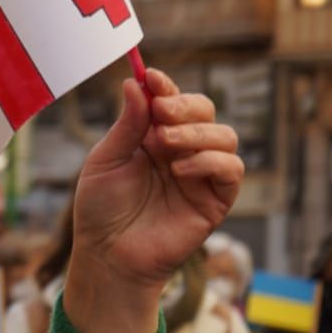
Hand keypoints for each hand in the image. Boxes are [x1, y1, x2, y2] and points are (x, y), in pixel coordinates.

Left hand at [64, 69, 242, 332]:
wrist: (107, 255)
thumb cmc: (100, 210)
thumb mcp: (105, 161)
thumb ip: (126, 125)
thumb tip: (136, 83)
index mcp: (152, 137)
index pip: (171, 102)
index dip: (165, 87)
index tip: (151, 77)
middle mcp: (181, 151)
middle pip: (205, 111)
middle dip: (185, 106)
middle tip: (161, 113)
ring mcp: (200, 174)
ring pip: (224, 136)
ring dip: (197, 133)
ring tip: (165, 146)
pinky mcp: (215, 200)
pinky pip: (231, 169)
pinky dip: (210, 161)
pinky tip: (181, 170)